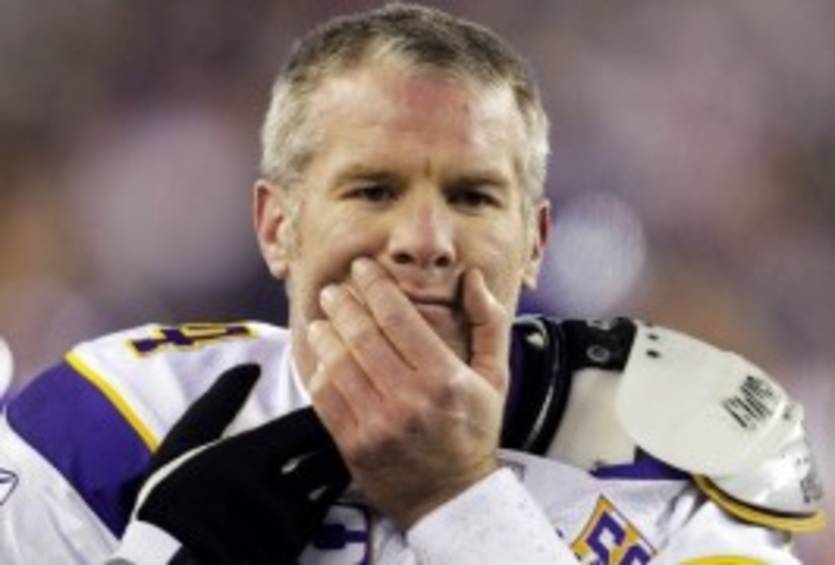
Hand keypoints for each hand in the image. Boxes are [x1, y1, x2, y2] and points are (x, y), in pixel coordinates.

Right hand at [128, 364, 349, 564]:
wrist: (161, 563)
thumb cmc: (170, 498)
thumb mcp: (186, 443)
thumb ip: (220, 402)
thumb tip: (252, 366)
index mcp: (249, 456)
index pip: (308, 426)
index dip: (328, 413)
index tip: (341, 399)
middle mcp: (272, 490)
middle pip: (327, 458)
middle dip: (344, 440)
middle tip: (361, 424)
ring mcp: (282, 527)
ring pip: (329, 490)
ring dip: (341, 471)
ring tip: (350, 453)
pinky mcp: (286, 554)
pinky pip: (318, 522)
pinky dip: (326, 503)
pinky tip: (325, 490)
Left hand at [308, 258, 509, 527]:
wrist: (452, 496)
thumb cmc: (473, 431)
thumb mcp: (494, 377)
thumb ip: (488, 323)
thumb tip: (473, 278)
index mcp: (443, 379)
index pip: (397, 318)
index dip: (375, 286)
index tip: (363, 269)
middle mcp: (408, 400)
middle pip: (362, 335)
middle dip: (344, 304)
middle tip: (335, 290)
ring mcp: (377, 425)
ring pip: (338, 363)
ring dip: (325, 333)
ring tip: (323, 318)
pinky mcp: (353, 445)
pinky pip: (325, 397)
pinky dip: (318, 370)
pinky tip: (321, 355)